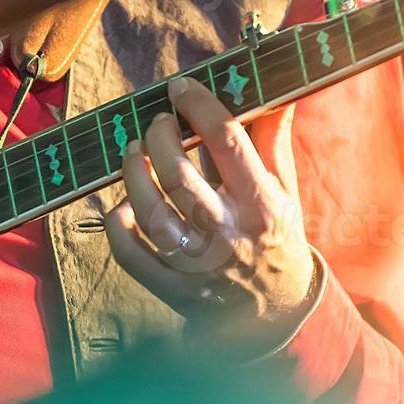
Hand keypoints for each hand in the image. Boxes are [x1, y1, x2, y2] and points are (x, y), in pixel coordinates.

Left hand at [105, 77, 315, 354]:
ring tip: (133, 151)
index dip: (199, 108)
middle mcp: (227, 234)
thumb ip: (273, 142)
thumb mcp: (285, 192)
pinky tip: (122, 205)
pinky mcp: (171, 287)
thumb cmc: (275, 239)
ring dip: (133, 174)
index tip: (181, 89)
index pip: (227, 142)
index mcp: (262, 205)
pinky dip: (117, 226)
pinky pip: (131, 255)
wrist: (275, 314)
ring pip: (150, 213)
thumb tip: (275, 93)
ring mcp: (196, 264)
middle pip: (180, 176)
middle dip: (160, 138)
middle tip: (158, 122)